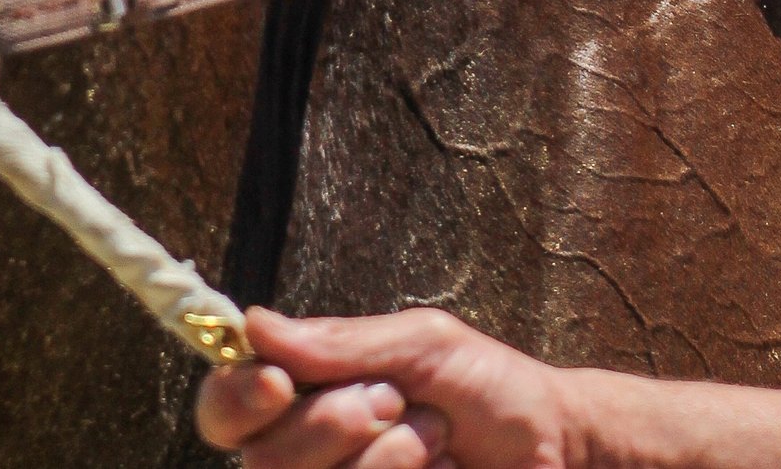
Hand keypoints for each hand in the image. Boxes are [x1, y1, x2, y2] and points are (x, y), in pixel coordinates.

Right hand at [197, 307, 569, 468]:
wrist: (555, 446)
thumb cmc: (487, 386)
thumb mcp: (420, 343)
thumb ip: (339, 344)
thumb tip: (252, 325)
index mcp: (305, 400)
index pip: (225, 411)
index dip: (235, 398)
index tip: (277, 384)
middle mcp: (308, 459)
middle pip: (265, 459)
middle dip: (337, 421)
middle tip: (398, 400)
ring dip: (390, 457)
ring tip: (434, 437)